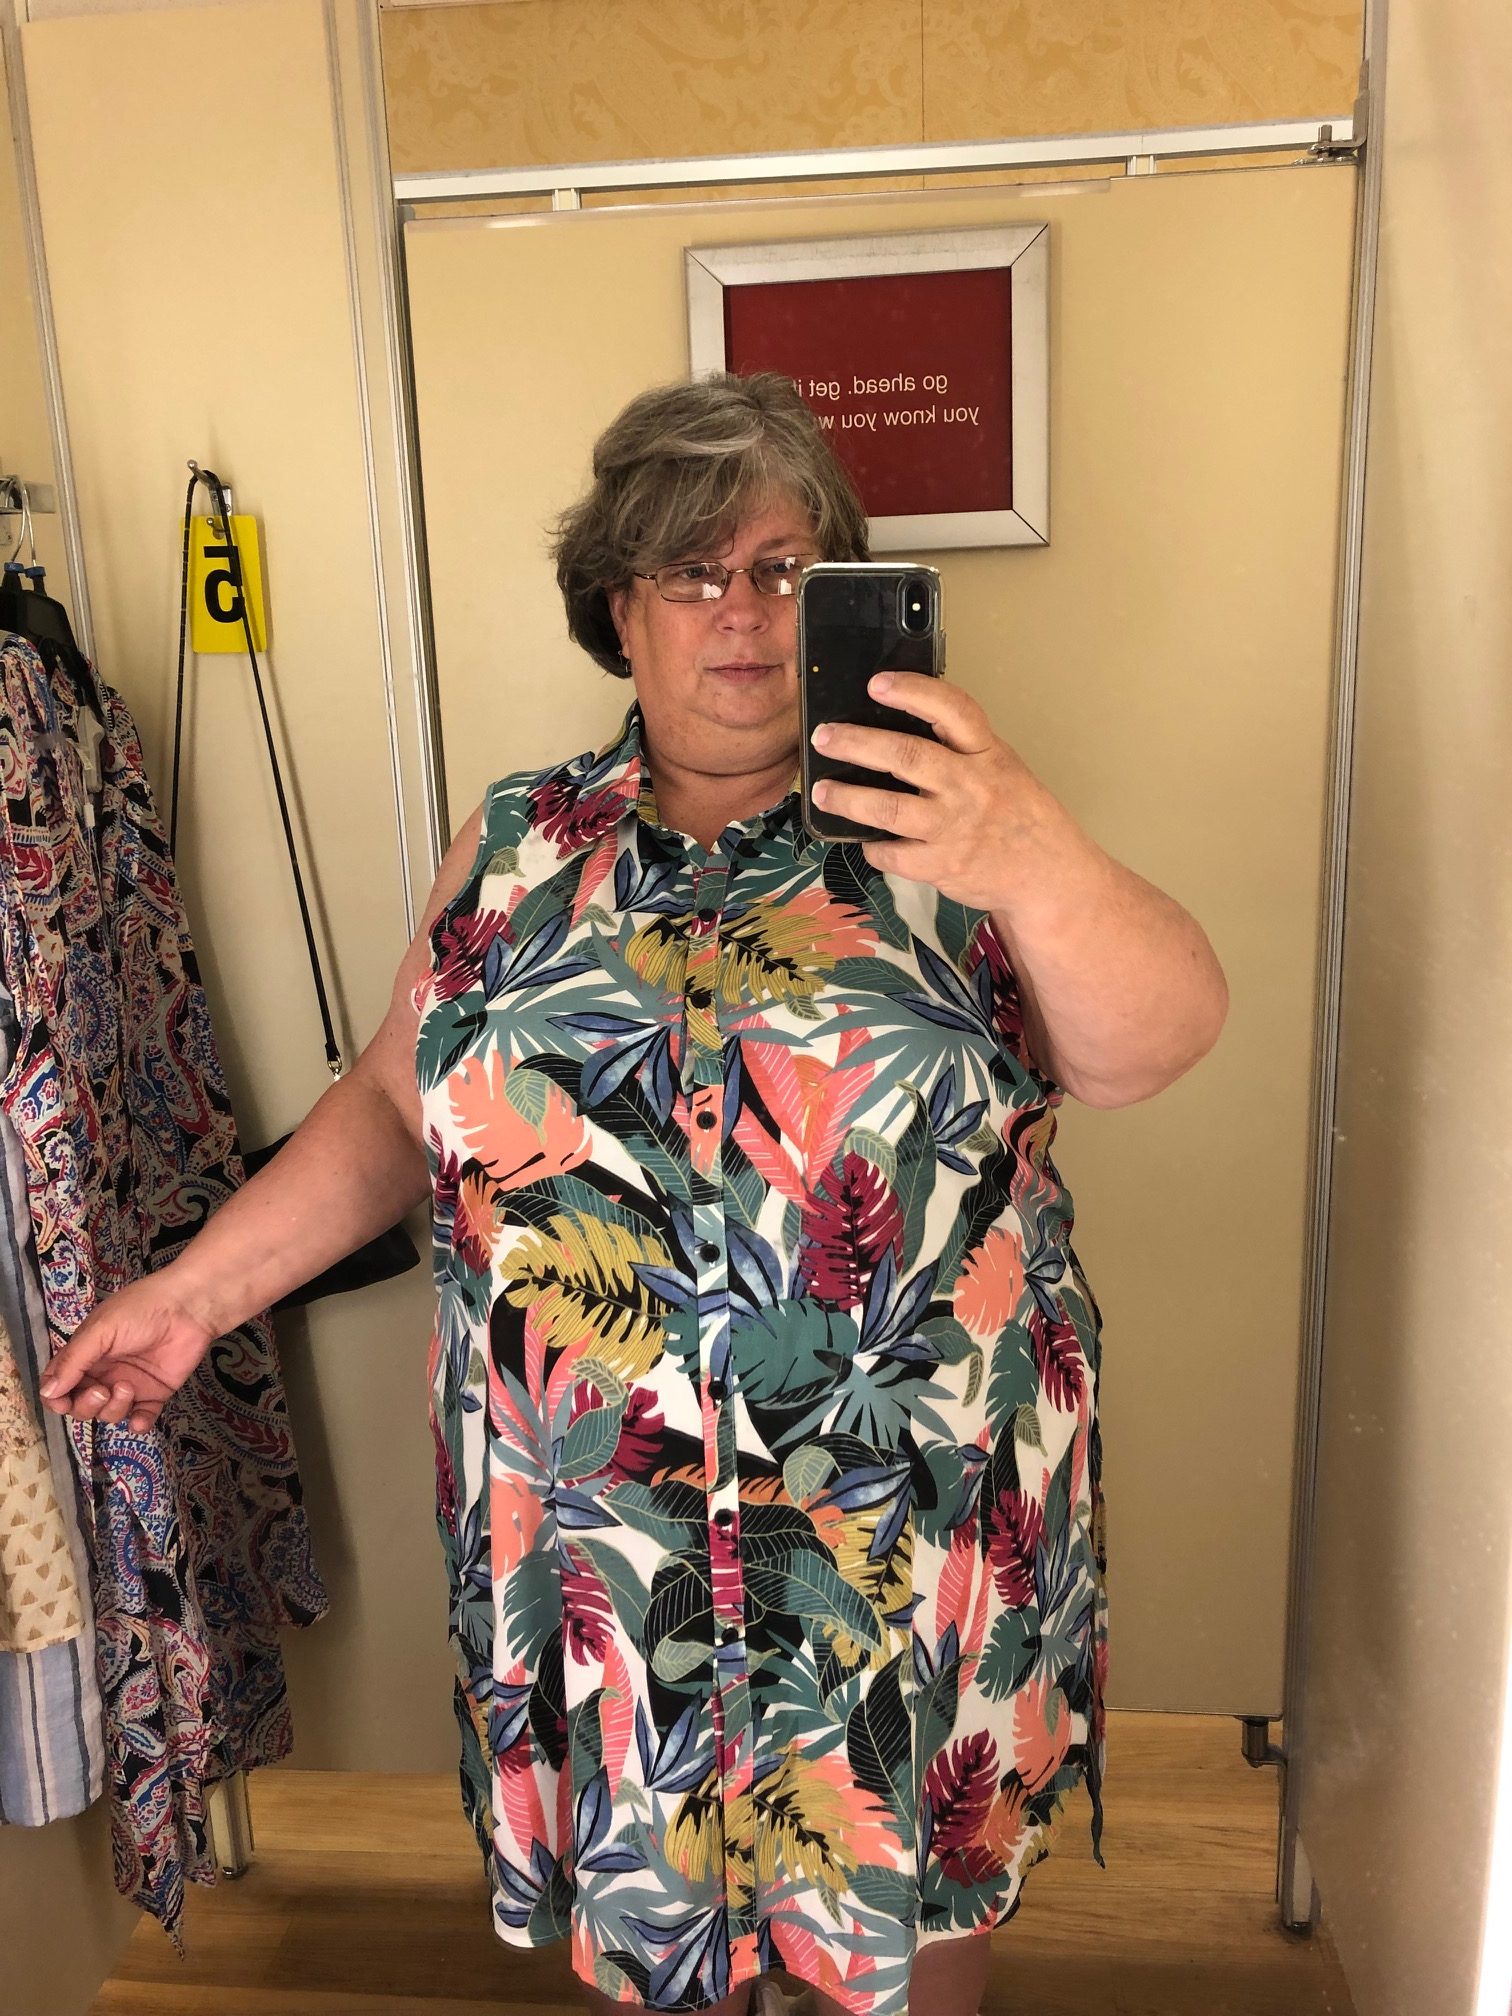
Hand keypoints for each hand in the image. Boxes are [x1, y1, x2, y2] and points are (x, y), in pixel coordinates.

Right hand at [38, 1272, 217, 1432]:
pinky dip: (138, 1424)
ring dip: (113, 1409)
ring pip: (108, 1414)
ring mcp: (129, 1385)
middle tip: (103, 1390)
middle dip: (86, 1405)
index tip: (62, 1401)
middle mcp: (104, 1373)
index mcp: (86, 1356)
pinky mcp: (155, 1394)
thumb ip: (73, 1361)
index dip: (56, 1398)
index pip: (60, 1385)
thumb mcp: (101, 1330)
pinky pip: (140, 1419)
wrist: (190, 1308)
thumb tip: (47, 1392)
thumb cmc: (141, 1310)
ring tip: (128, 1387)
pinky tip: (140, 1418)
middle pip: (81, 1406)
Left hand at [810, 671, 1059, 907]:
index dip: (913, 692)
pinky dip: (872, 846)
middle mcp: (971, 786)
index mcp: (988, 753)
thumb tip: (896, 726)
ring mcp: (955, 829)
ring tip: (822, 792)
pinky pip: (892, 855)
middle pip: (906, 756)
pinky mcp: (942, 866)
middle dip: (856, 743)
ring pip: (888, 809)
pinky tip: (863, 838)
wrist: (1050, 876)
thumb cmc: (1020, 815)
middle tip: (824, 737)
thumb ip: (961, 749)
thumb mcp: (1002, 767)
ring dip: (847, 798)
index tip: (877, 683)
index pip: (952, 709)